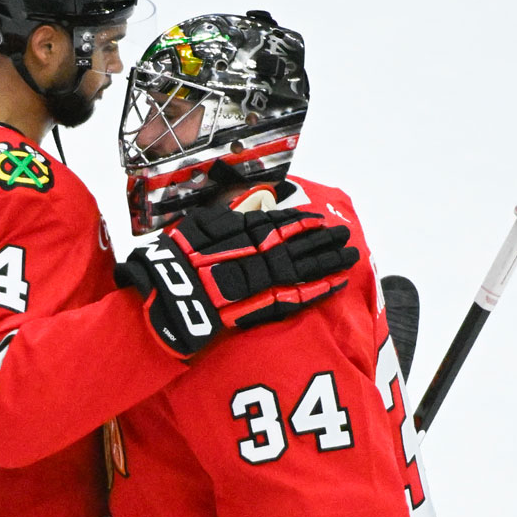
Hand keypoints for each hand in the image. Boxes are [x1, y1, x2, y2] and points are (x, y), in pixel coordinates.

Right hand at [115, 205, 359, 354]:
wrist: (165, 297)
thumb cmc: (172, 260)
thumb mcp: (197, 226)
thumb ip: (225, 218)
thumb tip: (245, 210)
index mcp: (241, 232)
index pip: (279, 224)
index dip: (301, 222)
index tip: (318, 220)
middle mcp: (258, 252)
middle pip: (298, 245)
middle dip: (323, 240)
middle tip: (345, 236)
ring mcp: (263, 280)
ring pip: (305, 267)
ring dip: (329, 261)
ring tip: (351, 255)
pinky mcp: (264, 307)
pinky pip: (298, 297)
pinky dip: (319, 290)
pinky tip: (337, 284)